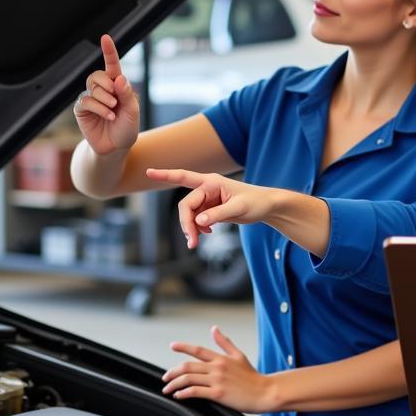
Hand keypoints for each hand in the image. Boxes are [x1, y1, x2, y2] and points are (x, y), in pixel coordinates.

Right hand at [73, 35, 139, 154]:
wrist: (116, 148)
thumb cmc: (127, 128)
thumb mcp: (133, 111)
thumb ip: (127, 94)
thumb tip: (119, 77)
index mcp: (117, 86)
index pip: (112, 65)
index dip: (108, 51)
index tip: (105, 37)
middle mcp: (102, 90)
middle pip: (97, 74)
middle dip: (107, 84)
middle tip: (115, 99)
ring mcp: (91, 99)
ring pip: (92, 87)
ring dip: (105, 99)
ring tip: (113, 111)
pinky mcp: (81, 109)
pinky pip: (86, 100)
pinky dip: (99, 108)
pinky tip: (108, 116)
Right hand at [144, 168, 275, 247]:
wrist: (266, 206)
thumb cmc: (255, 202)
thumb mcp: (238, 209)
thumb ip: (218, 214)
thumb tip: (198, 222)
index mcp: (212, 182)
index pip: (183, 177)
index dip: (165, 175)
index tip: (148, 172)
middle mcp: (207, 188)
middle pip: (186, 206)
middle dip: (186, 224)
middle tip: (191, 243)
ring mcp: (208, 199)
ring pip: (190, 214)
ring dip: (191, 228)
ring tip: (196, 243)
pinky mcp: (211, 209)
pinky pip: (197, 219)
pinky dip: (198, 228)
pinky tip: (206, 234)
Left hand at [161, 326, 276, 412]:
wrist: (265, 392)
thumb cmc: (252, 377)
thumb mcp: (239, 355)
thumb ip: (225, 343)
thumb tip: (214, 329)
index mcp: (221, 358)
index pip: (198, 350)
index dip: (183, 347)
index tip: (172, 346)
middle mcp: (217, 367)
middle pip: (188, 366)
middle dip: (172, 372)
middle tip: (165, 377)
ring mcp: (217, 380)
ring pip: (188, 379)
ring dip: (174, 384)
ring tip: (168, 389)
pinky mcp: (218, 394)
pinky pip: (195, 392)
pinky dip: (184, 393)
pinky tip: (179, 395)